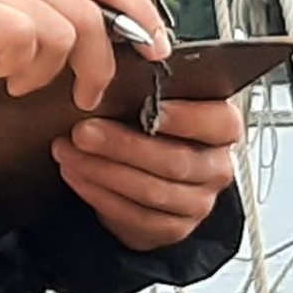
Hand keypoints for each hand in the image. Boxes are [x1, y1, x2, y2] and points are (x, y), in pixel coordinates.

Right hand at [0, 0, 165, 109]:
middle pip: (92, 8)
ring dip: (47, 71)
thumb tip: (117, 28)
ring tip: (19, 78)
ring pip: (62, 31)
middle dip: (99, 62)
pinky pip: (23, 40)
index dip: (139, 13)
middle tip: (85, 92)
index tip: (155, 47)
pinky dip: (18, 66)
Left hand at [53, 79, 246, 253]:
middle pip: (176, 161)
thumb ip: (153, 86)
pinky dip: (98, 194)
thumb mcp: (158, 100)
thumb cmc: (154, 128)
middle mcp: (216, 168)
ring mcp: (198, 203)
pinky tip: (76, 175)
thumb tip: (126, 62)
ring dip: (102, 170)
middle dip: (123, 146)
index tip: (150, 107)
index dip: (186, 117)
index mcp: (223, 129)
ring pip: (151, 191)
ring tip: (69, 152)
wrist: (147, 174)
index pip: (219, 122)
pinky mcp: (172, 229)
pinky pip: (134, 216)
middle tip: (84, 131)